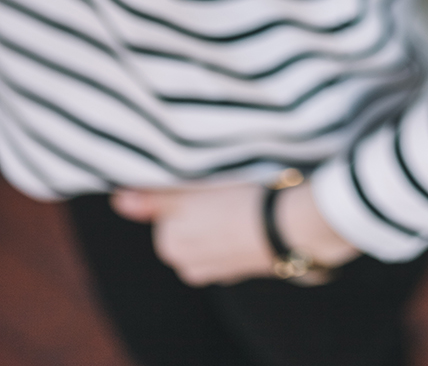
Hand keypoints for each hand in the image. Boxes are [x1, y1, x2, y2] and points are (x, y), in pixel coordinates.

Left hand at [111, 180, 358, 286]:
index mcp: (170, 245)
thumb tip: (119, 199)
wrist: (287, 223)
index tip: (204, 178)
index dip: (185, 189)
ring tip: (241, 195)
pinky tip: (253, 211)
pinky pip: (232, 242)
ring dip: (220, 216)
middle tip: (222, 184)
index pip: (166, 210)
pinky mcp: (244, 268)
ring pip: (210, 233)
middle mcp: (189, 265)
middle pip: (185, 224)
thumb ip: (152, 197)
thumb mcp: (189, 190)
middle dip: (200, 206)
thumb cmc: (235, 199)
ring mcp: (218, 270)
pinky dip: (238, 228)